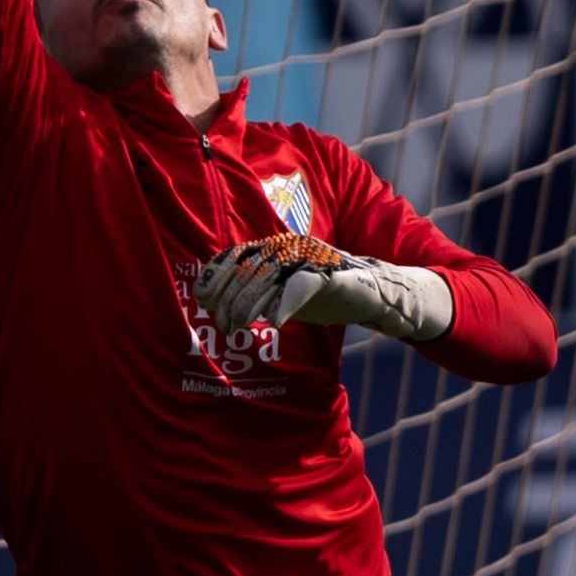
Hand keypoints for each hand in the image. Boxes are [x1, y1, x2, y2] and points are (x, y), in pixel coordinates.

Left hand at [197, 233, 453, 343]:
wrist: (373, 293)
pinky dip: (284, 303)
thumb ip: (254, 294)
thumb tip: (215, 306)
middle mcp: (291, 249)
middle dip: (231, 297)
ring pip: (270, 277)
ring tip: (238, 326)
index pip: (238, 255)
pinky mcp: (332, 276)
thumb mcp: (282, 291)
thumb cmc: (322, 291)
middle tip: (223, 324)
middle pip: (250, 269)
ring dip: (250, 304)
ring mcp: (312, 260)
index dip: (217, 274)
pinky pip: (302, 287)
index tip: (202, 297)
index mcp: (277, 248)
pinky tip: (273, 320)